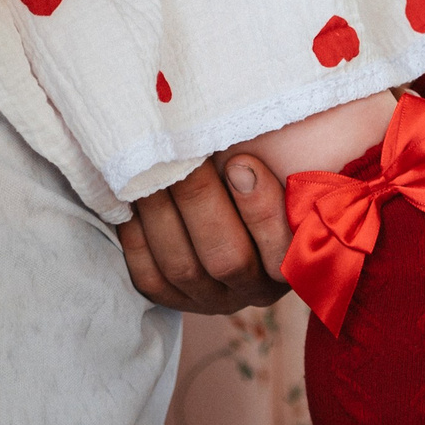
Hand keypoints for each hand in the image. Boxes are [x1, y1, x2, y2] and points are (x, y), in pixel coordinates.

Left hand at [119, 154, 293, 313]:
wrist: (222, 205)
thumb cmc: (262, 175)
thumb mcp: (280, 171)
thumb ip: (274, 159)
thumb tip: (248, 124)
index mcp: (294, 260)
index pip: (283, 249)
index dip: (261, 210)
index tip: (239, 162)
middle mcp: (253, 288)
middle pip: (226, 259)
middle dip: (200, 201)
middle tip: (179, 152)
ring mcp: (211, 299)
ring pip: (183, 268)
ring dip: (161, 212)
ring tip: (149, 167)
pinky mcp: (174, 300)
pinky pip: (150, 277)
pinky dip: (137, 236)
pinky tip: (131, 200)